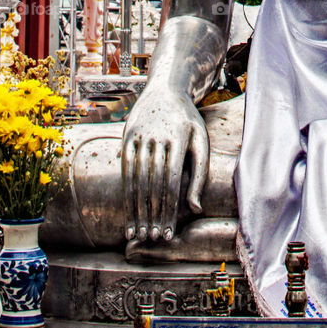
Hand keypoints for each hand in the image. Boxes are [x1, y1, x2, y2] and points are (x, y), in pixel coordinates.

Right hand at [122, 87, 208, 241]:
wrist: (166, 89)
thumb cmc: (187, 121)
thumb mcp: (201, 141)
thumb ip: (200, 174)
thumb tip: (195, 208)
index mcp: (179, 138)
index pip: (172, 181)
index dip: (169, 209)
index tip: (168, 232)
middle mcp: (158, 137)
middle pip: (154, 184)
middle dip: (153, 214)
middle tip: (154, 239)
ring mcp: (140, 136)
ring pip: (137, 180)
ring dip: (138, 210)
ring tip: (140, 233)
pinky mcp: (127, 137)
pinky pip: (125, 171)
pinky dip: (126, 195)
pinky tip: (129, 213)